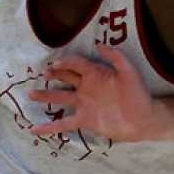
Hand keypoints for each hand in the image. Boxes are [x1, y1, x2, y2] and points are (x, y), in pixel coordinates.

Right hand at [27, 46, 160, 140]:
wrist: (143, 120)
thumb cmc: (138, 94)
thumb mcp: (130, 73)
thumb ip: (116, 58)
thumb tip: (99, 44)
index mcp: (96, 74)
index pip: (76, 64)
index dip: (65, 62)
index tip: (55, 64)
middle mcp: (87, 87)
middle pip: (65, 78)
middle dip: (53, 74)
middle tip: (42, 73)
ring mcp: (84, 104)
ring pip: (60, 98)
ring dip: (46, 96)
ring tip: (30, 94)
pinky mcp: (85, 120)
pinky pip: (64, 123)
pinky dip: (49, 127)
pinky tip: (34, 129)